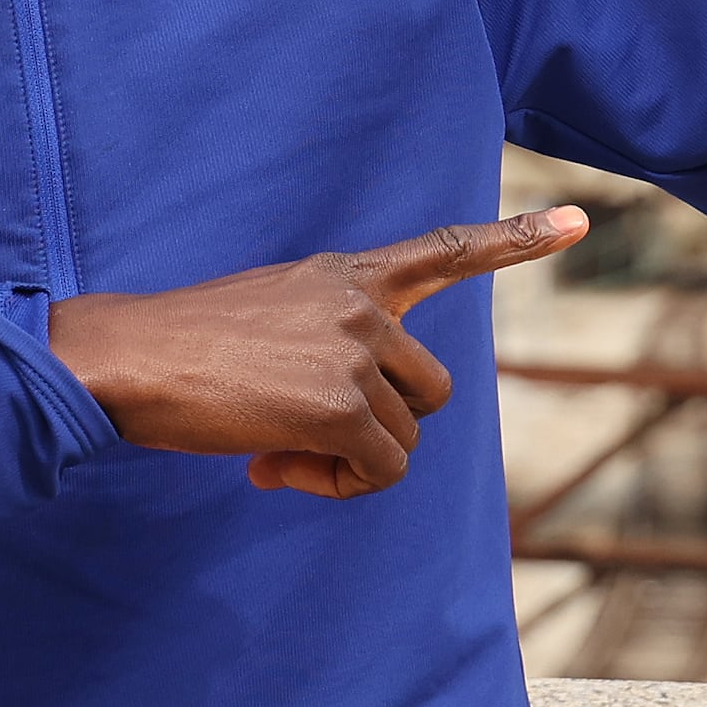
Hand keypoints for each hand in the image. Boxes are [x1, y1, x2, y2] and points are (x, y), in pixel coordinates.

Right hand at [48, 207, 588, 499]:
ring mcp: (356, 353)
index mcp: (345, 274)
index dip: (517, 239)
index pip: (446, 249)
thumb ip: (329, 344)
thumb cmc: (181, 345)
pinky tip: (271, 467)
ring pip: (404, 439)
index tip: (580, 221)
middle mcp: (363, 305)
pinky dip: (334, 485)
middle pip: (430, 391)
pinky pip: (376, 472)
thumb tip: (355, 432)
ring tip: (278, 452)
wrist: (127, 356)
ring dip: (350, 462)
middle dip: (382, 428)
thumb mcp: (270, 314)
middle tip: (303, 440)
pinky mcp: (340, 407)